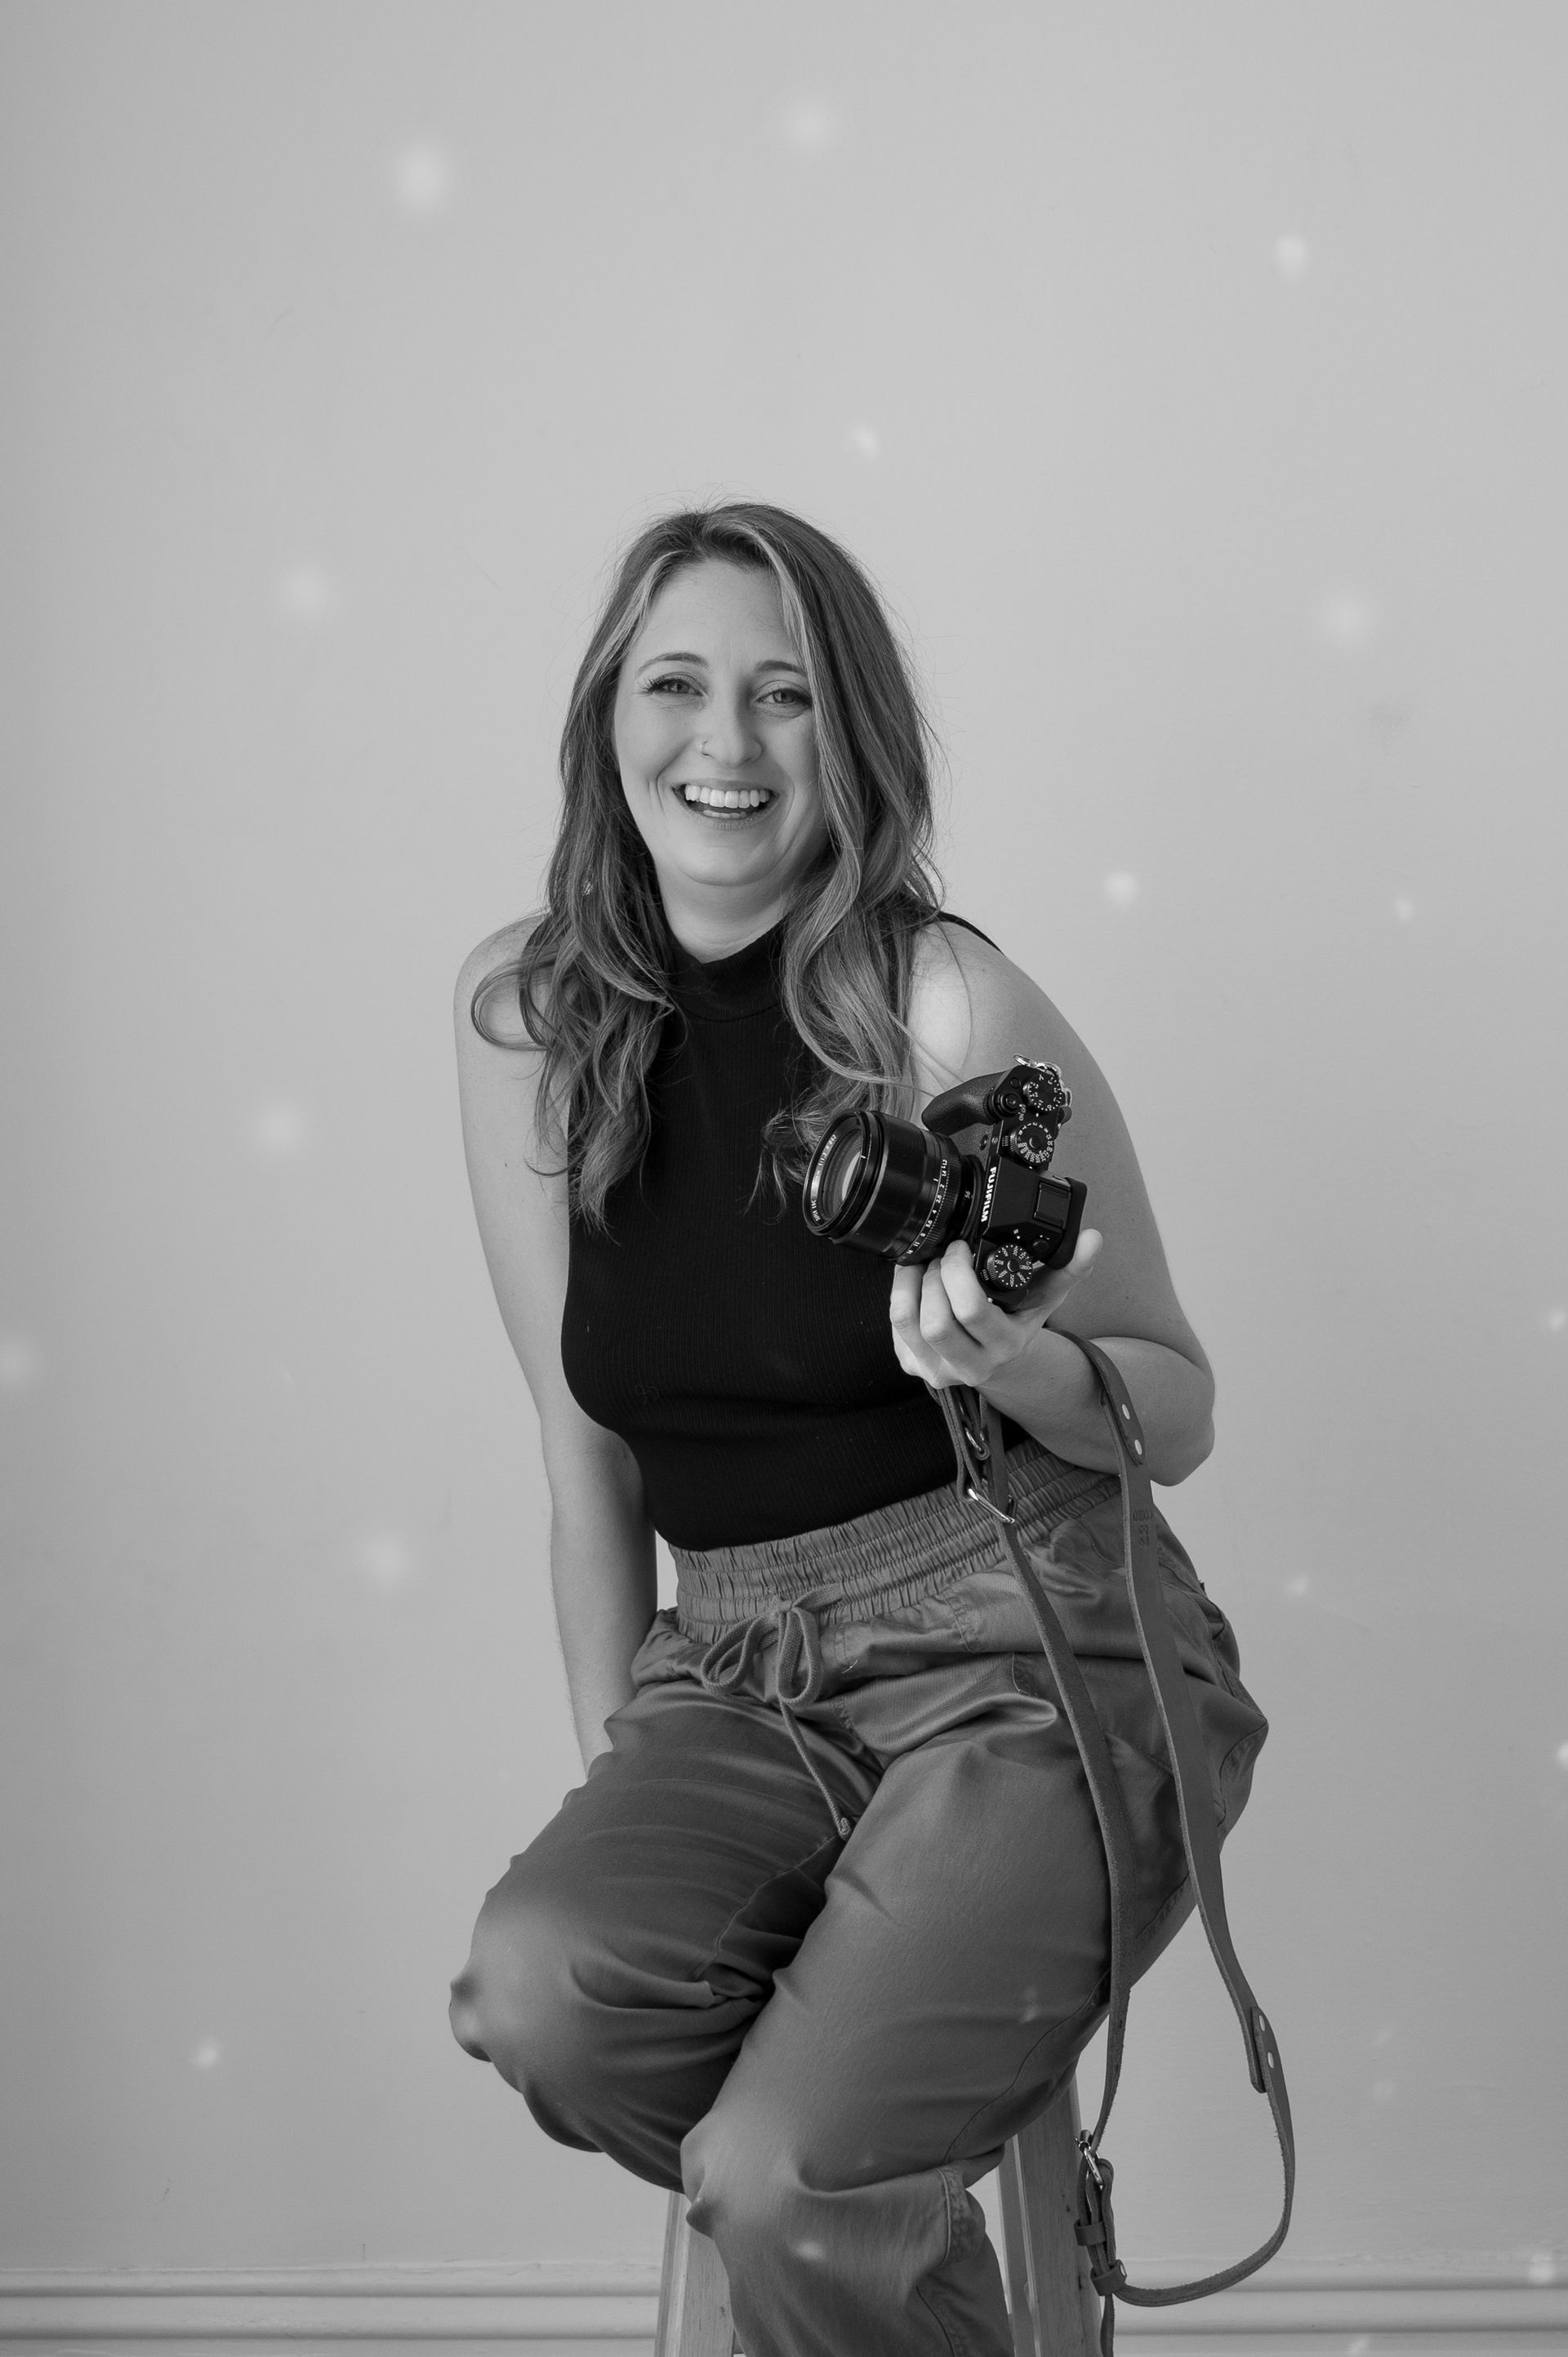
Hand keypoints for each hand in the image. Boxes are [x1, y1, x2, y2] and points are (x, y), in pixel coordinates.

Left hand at [889, 1230, 1103, 1392]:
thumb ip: (1070, 1267)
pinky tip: (914, 1284)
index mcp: (1005, 1346)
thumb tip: (1093, 1239)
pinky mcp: (913, 1367)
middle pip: (935, 1321)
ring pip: (906, 1323)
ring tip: (921, 1263)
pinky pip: (894, 1331)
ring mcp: (938, 1371)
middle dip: (932, 1277)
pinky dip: (900, 1298)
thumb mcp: (1046, 1297)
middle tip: (940, 1255)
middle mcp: (971, 1365)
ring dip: (908, 1284)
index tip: (959, 1247)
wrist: (1002, 1362)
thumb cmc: (1019, 1320)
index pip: (972, 1312)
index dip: (957, 1273)